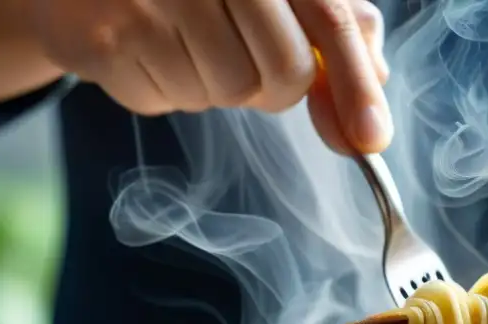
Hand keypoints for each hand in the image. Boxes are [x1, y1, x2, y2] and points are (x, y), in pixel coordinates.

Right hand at [30, 0, 391, 152]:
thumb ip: (331, 24)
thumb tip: (377, 78)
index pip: (330, 20)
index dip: (356, 85)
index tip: (370, 138)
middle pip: (285, 72)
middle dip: (275, 88)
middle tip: (241, 56)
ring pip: (230, 93)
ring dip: (214, 86)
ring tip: (180, 41)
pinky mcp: (109, 36)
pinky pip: (170, 101)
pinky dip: (164, 89)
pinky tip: (143, 47)